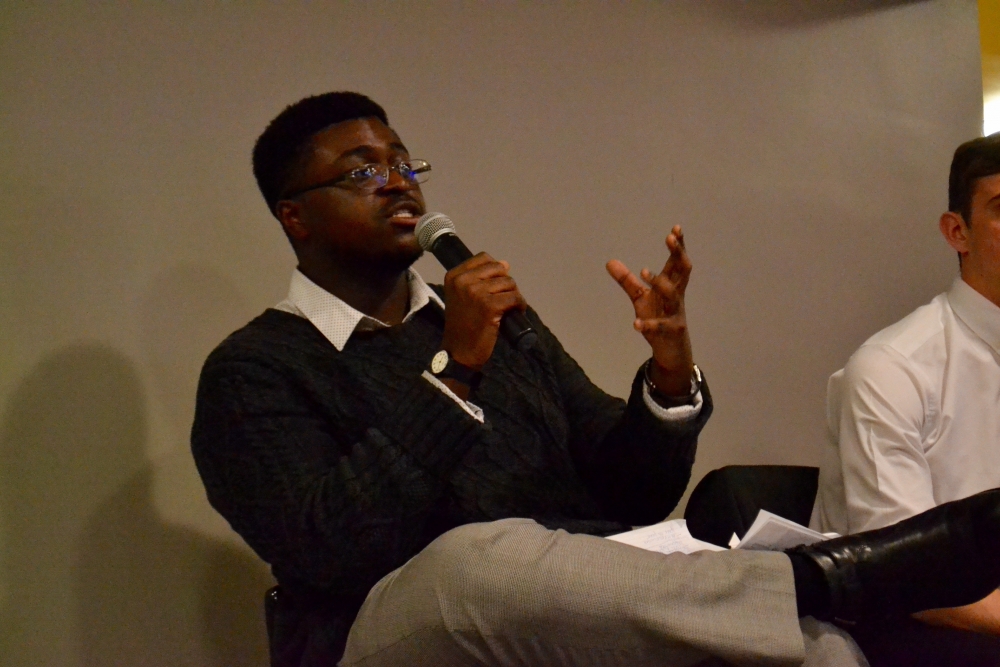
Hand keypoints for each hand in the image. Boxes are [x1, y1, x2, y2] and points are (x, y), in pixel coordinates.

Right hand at [441, 252, 526, 369]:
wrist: (460, 352)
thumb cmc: (463, 324)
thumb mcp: (462, 296)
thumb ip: (479, 278)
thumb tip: (505, 263)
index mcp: (454, 276)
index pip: (484, 258)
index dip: (496, 270)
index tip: (495, 286)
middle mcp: (463, 281)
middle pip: (499, 269)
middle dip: (506, 283)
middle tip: (503, 299)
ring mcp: (476, 293)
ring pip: (509, 283)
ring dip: (513, 295)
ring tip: (508, 308)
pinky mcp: (490, 306)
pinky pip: (514, 298)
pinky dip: (520, 305)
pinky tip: (516, 312)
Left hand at [606, 225, 694, 395]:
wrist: (673, 351)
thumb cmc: (659, 318)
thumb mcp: (640, 298)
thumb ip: (627, 280)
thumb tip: (609, 261)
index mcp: (671, 286)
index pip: (677, 263)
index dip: (678, 247)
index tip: (675, 229)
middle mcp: (677, 297)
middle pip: (682, 272)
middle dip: (677, 254)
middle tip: (670, 239)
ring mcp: (675, 314)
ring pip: (673, 296)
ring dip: (660, 283)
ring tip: (644, 271)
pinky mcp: (671, 332)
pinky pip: (660, 327)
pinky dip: (649, 325)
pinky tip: (637, 324)